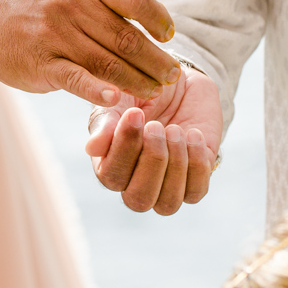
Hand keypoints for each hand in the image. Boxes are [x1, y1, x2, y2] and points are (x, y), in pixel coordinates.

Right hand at [0, 0, 180, 105]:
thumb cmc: (39, 8)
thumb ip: (108, 2)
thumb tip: (157, 22)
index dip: (158, 20)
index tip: (169, 38)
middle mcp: (70, 4)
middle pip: (126, 37)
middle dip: (156, 60)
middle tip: (174, 76)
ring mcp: (54, 34)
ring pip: (108, 63)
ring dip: (138, 81)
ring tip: (156, 91)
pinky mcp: (41, 64)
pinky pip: (76, 79)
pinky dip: (98, 90)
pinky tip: (117, 99)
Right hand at [86, 67, 221, 214]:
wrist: (177, 84)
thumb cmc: (140, 96)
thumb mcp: (119, 103)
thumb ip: (105, 124)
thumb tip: (91, 149)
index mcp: (111, 167)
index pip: (112, 177)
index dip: (124, 149)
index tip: (135, 114)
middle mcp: (137, 184)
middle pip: (139, 200)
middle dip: (152, 161)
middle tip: (156, 125)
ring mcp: (168, 186)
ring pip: (168, 203)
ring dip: (174, 165)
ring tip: (175, 129)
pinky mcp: (196, 179)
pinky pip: (196, 190)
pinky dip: (197, 163)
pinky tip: (193, 134)